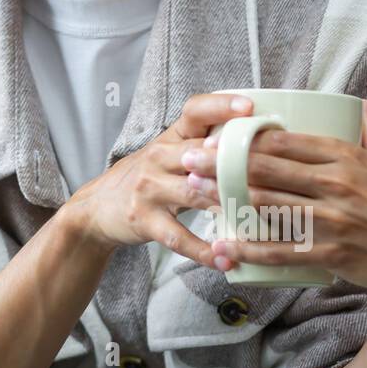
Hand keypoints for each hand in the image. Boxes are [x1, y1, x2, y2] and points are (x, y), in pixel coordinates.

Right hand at [62, 92, 257, 266]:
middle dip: (233, 161)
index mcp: (170, 136)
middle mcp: (158, 157)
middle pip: (199, 153)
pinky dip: (204, 251)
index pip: (194, 111)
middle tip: (269, 170)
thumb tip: (263, 142)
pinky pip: (178, 237)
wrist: (97, 207)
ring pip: (194, 194)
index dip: (221, 106)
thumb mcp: (169, 153)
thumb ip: (205, 145)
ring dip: (226, 205)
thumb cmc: (148, 177)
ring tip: (258, 219)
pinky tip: (226, 260)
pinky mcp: (144, 220)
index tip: (250, 108)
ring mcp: (149, 189)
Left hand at [183, 99, 366, 302]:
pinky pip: (283, 248)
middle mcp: (338, 184)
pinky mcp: (334, 253)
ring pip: (268, 205)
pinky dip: (250, 248)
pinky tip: (224, 245)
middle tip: (187, 159)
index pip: (286, 140)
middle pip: (267, 168)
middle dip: (222, 163)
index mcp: (348, 157)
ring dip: (225, 199)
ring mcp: (335, 219)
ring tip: (193, 193)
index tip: (215, 133)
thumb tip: (356, 102)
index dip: (245, 136)